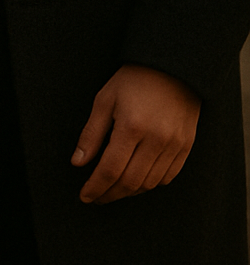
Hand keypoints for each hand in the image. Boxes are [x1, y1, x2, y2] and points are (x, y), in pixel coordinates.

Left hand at [71, 64, 199, 204]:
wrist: (172, 67)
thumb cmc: (133, 81)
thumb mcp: (105, 100)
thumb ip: (91, 134)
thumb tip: (78, 162)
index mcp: (131, 127)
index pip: (110, 170)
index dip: (96, 187)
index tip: (85, 196)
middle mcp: (156, 140)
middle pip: (130, 182)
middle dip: (110, 194)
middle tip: (97, 197)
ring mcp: (174, 145)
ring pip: (149, 183)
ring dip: (129, 192)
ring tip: (114, 190)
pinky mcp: (186, 146)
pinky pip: (167, 177)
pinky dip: (150, 184)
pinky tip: (137, 181)